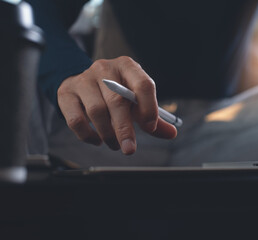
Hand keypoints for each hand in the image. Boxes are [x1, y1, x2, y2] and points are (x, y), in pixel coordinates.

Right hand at [57, 56, 176, 154]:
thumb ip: (153, 117)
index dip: (149, 108)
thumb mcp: (135, 100)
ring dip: (108, 134)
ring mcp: (83, 79)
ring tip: (115, 144)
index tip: (150, 127)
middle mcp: (104, 69)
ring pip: (96, 111)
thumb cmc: (115, 93)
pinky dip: (88, 135)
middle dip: (125, 129)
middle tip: (129, 149)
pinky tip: (97, 140)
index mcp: (127, 67)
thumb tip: (171, 133)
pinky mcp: (66, 93)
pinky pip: (76, 120)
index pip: (143, 84)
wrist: (82, 82)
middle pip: (117, 101)